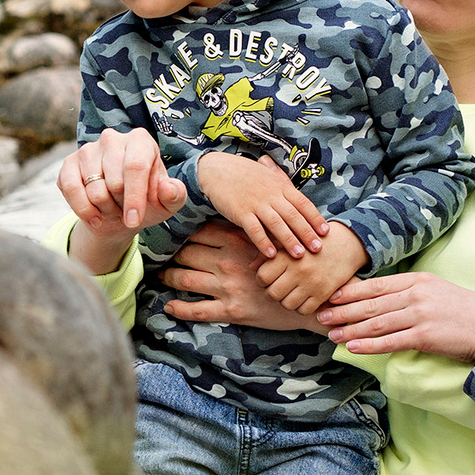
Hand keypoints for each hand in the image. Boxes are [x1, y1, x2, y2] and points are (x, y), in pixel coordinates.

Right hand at [59, 127, 184, 273]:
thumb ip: (175, 195)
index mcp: (140, 140)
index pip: (135, 167)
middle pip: (114, 182)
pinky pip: (71, 190)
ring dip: (104, 210)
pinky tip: (94, 216)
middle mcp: (112, 138)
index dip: (134, 198)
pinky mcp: (68, 163)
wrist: (120, 214)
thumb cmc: (148, 202)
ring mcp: (88, 149)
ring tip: (113, 210)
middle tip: (126, 211)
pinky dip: (83, 210)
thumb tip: (167, 188)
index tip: (134, 221)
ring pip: (94, 190)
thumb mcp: (168, 203)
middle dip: (121, 206)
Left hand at [159, 223, 324, 332]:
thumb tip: (265, 164)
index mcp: (237, 240)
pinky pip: (197, 310)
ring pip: (185, 280)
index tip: (171, 234)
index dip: (182, 233)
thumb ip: (264, 208)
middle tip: (158, 256)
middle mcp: (227, 262)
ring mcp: (227, 287)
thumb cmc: (298, 259)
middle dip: (170, 255)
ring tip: (161, 277)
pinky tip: (169, 307)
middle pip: (186, 254)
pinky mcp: (231, 310)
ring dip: (169, 278)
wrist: (315, 293)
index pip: (199, 233)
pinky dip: (179, 309)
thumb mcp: (280, 230)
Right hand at [196, 152, 329, 260]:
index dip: (315, 218)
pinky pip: (254, 229)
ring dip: (289, 240)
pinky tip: (270, 255)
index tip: (326, 232)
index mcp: (281, 186)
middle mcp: (272, 195)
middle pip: (293, 216)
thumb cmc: (244, 174)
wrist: (218, 169)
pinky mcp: (241, 212)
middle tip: (318, 249)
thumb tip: (299, 198)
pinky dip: (263, 242)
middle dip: (307, 233)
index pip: (303, 203)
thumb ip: (284, 186)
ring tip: (299, 255)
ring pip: (277, 224)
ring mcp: (256, 203)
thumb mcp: (268, 175)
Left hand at [258, 223, 367, 315]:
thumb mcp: (289, 242)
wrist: (345, 244)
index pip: (262, 277)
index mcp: (288, 254)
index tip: (268, 278)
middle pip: (273, 293)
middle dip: (273, 292)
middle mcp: (298, 269)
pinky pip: (304, 310)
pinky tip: (303, 298)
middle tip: (279, 288)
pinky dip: (301, 307)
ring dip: (286, 301)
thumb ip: (269, 253)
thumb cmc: (311, 243)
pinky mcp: (324, 293)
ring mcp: (312, 282)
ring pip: (287, 304)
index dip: (262, 280)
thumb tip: (251, 267)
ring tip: (291, 293)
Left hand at [317, 272, 474, 361]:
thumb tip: (386, 298)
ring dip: (351, 328)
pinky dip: (368, 344)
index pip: (377, 284)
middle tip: (321, 315)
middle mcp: (417, 294)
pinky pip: (390, 341)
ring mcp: (420, 314)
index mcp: (419, 280)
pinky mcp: (425, 336)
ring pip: (377, 321)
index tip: (331, 295)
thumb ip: (414, 291)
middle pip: (371, 302)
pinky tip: (353, 347)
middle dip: (343, 309)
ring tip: (332, 334)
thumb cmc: (467, 312)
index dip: (351, 291)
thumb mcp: (440, 291)